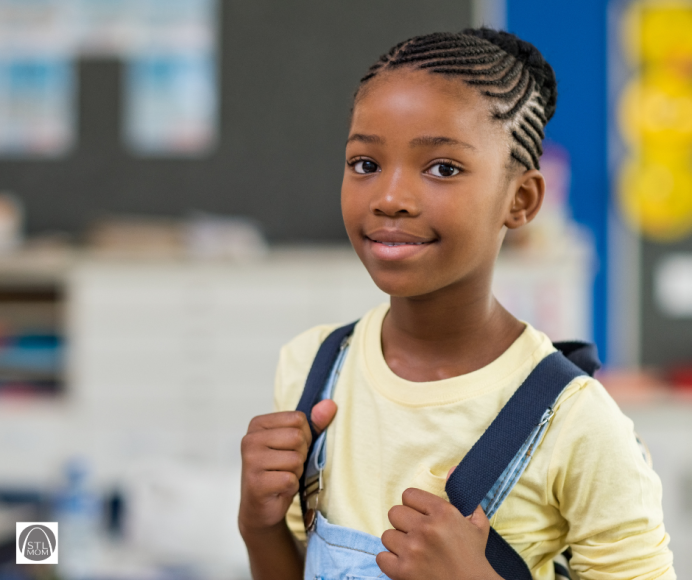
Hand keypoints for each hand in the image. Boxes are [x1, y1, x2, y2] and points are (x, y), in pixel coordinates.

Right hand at [239, 400, 336, 536]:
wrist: (261, 508)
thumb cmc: (279, 471)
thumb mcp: (296, 444)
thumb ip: (314, 423)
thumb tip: (330, 404)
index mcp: (258, 424)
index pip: (298, 419)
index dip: (304, 437)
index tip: (291, 450)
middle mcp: (250, 439)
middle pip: (297, 437)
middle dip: (301, 455)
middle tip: (287, 466)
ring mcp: (251, 461)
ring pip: (295, 459)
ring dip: (296, 472)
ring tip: (282, 477)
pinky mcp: (256, 483)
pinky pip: (290, 479)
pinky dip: (291, 486)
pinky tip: (279, 489)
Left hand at [377, 469, 499, 579]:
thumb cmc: (474, 557)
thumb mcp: (477, 524)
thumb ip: (463, 495)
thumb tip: (452, 468)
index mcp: (443, 513)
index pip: (409, 495)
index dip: (414, 506)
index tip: (421, 517)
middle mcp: (425, 529)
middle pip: (394, 513)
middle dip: (404, 524)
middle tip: (416, 535)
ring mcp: (412, 550)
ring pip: (387, 535)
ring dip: (398, 544)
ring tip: (413, 552)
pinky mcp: (403, 571)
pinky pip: (381, 557)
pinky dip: (390, 562)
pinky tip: (405, 564)